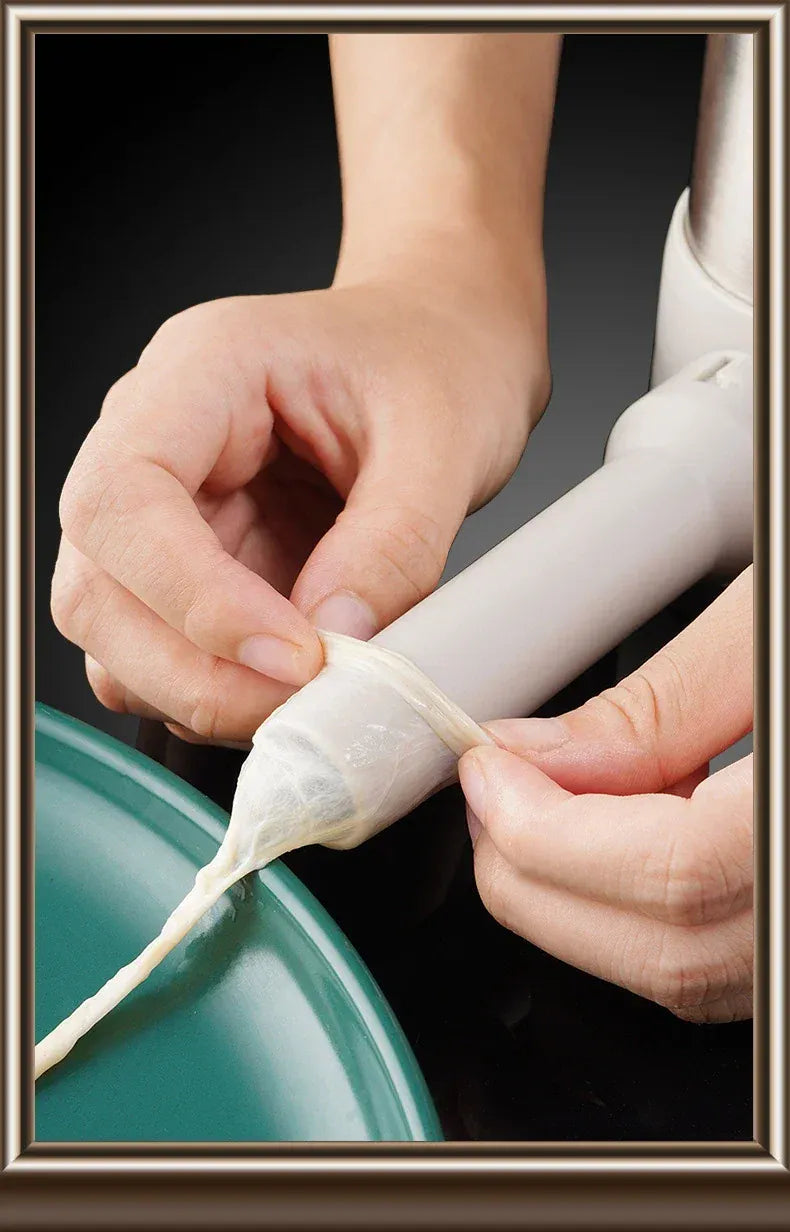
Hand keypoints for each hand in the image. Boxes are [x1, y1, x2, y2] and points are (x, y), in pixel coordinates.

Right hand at [53, 240, 548, 743]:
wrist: (444, 348)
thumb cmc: (434, 360)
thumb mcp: (442, 437)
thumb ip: (390, 543)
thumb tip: (335, 642)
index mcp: (201, 371)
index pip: (126, 496)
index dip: (191, 596)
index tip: (291, 654)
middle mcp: (158, 441)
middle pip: (95, 587)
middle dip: (191, 670)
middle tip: (302, 704)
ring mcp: (169, 512)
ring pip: (117, 637)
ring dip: (201, 691)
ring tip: (308, 698)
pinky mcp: (195, 568)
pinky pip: (169, 655)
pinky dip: (220, 692)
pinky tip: (292, 687)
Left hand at [459, 567, 752, 1023]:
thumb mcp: (775, 619)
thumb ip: (663, 702)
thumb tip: (543, 757)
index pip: (670, 876)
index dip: (547, 831)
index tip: (489, 767)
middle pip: (669, 953)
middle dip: (542, 877)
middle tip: (496, 791)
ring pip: (690, 974)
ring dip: (582, 897)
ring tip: (543, 805)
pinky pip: (724, 958)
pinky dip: (645, 905)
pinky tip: (625, 830)